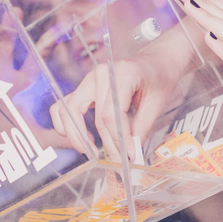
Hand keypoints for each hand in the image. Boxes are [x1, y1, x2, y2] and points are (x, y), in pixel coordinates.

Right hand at [48, 36, 185, 159]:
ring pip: (69, 111)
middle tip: (115, 161)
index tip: (128, 154)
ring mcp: (88, 79)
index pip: (111, 113)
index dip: (118, 138)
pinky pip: (64, 106)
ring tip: (91, 152)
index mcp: (121, 73)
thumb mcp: (156, 103)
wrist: (156, 60)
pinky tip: (80, 138)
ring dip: (77, 135)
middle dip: (104, 143)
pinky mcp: (83, 87)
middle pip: (93, 116)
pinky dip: (66, 124)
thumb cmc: (158, 78)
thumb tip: (130, 153)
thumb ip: (141, 128)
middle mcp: (100, 73)